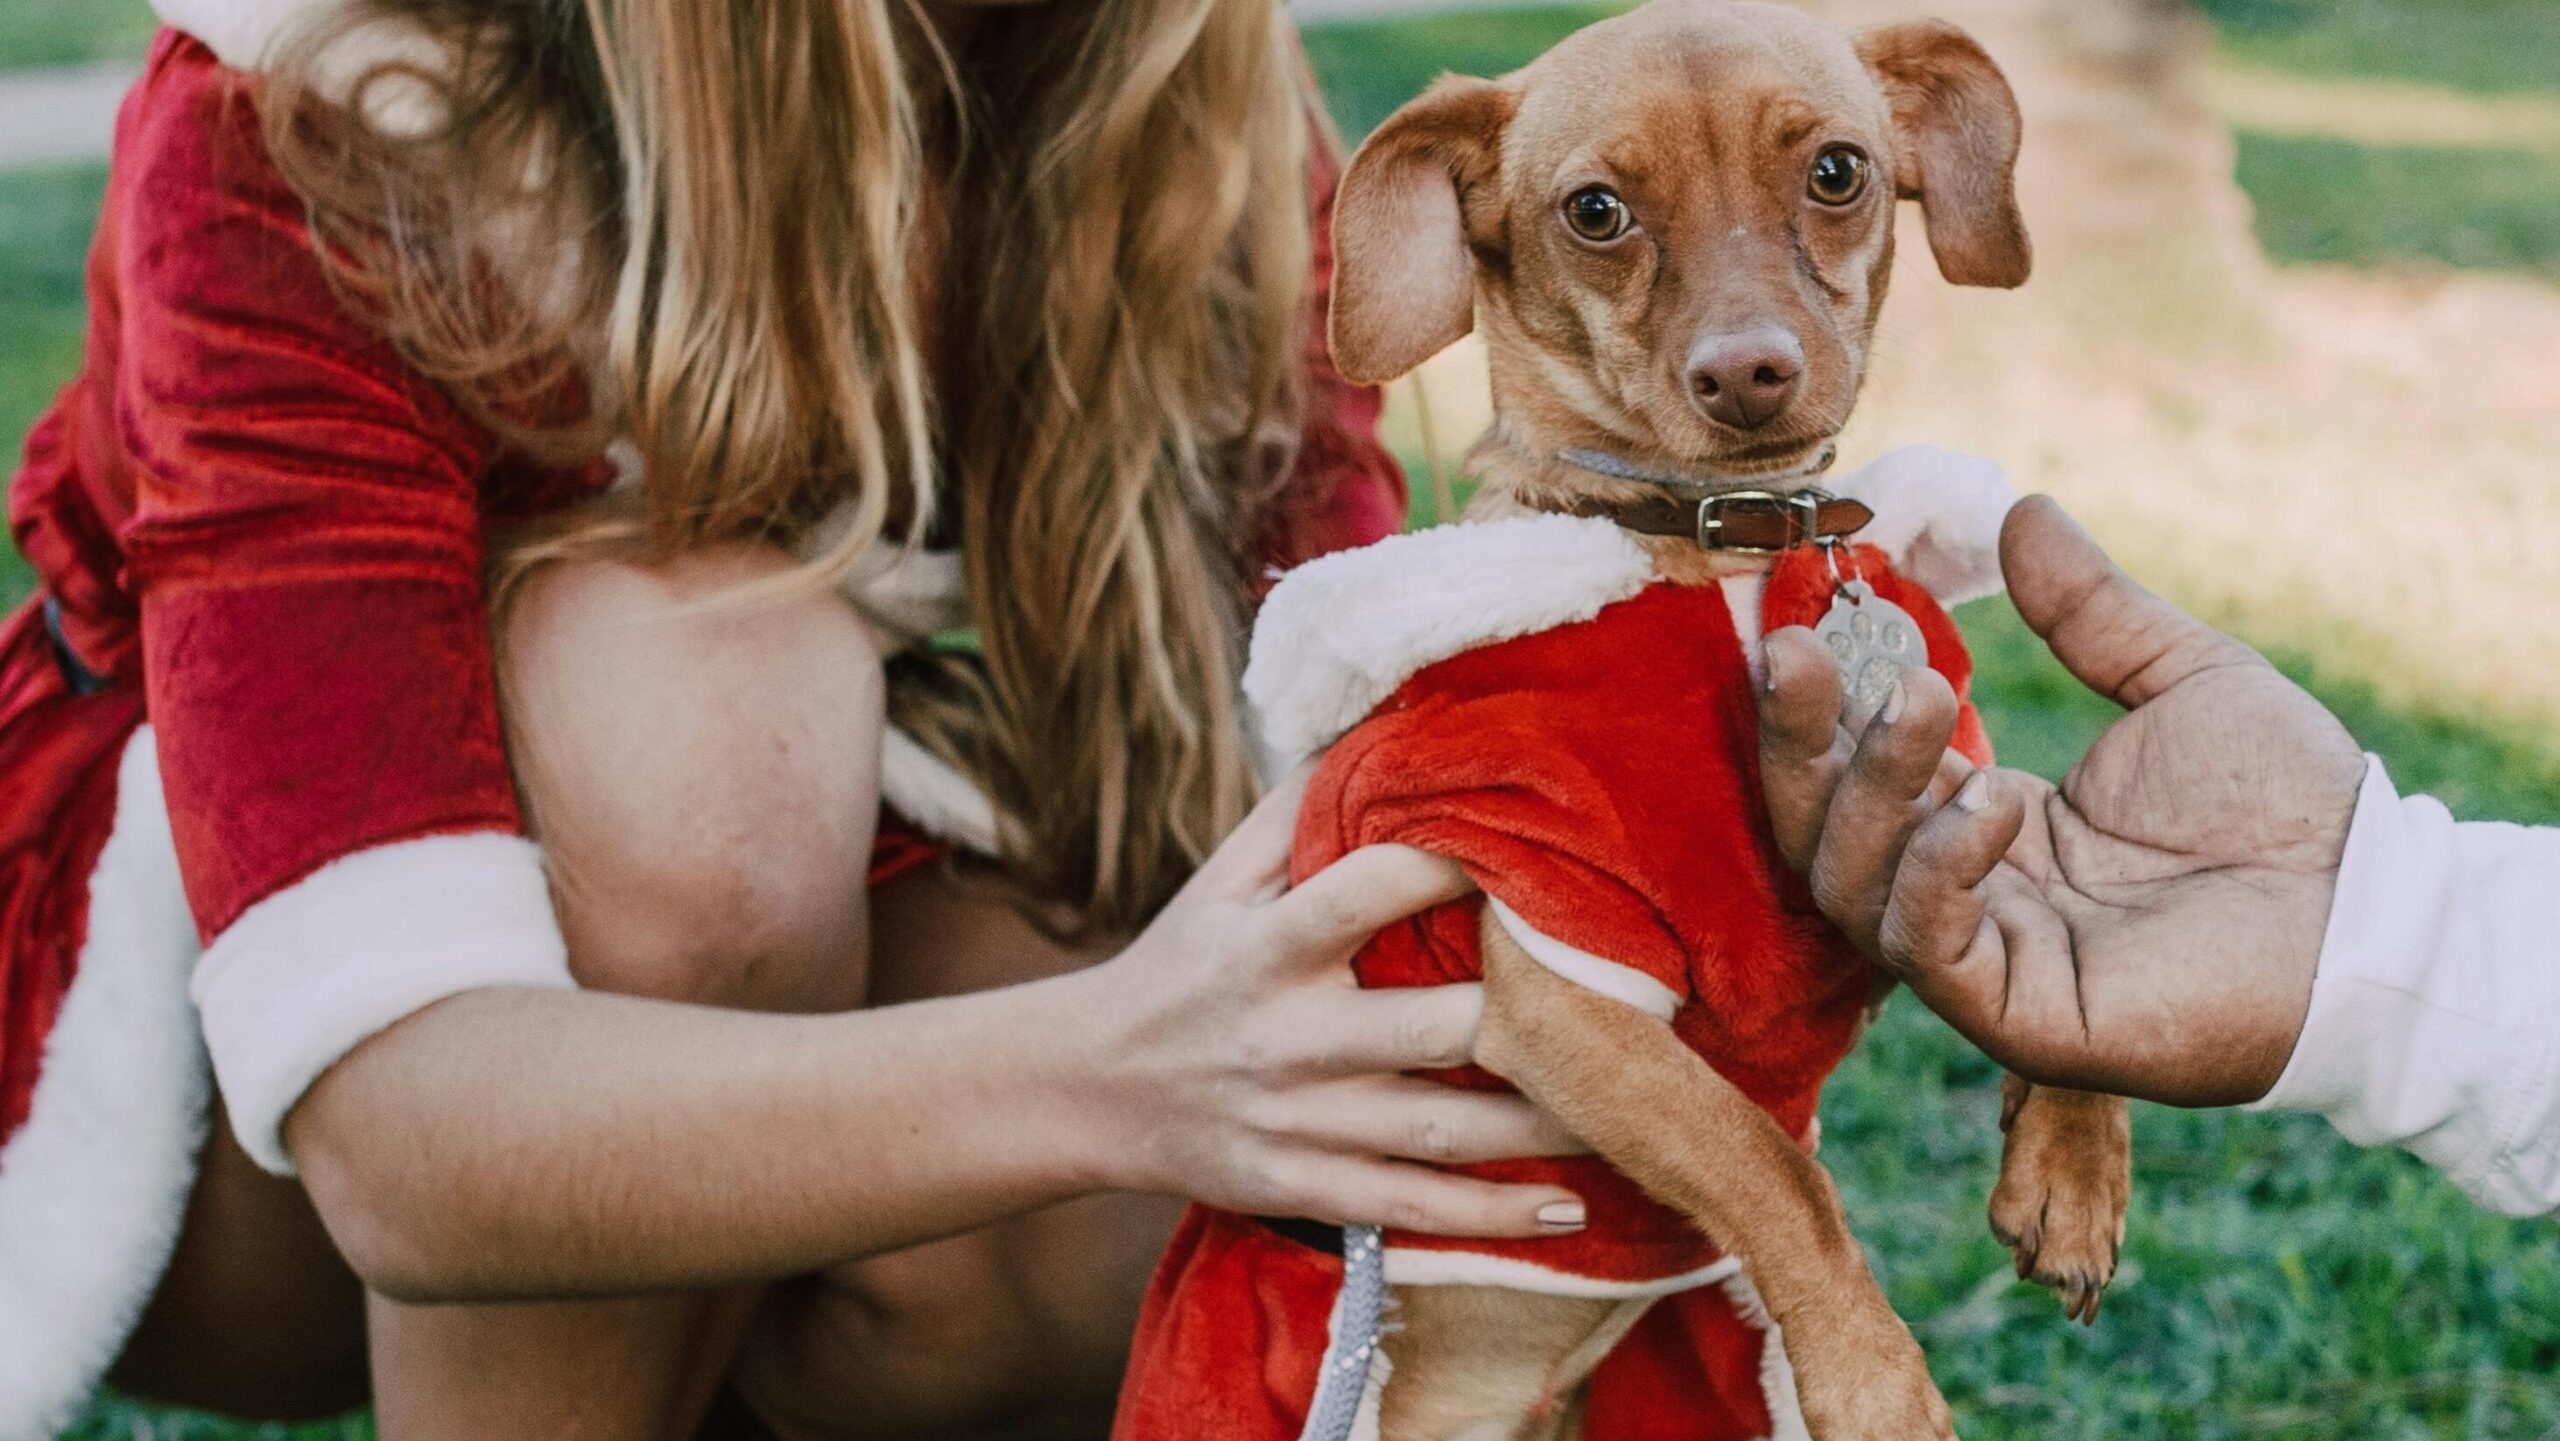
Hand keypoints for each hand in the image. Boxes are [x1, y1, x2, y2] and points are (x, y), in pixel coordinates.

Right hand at [1081, 771, 1587, 1235]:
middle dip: (1540, 1019)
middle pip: (1438, 1027)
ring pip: (1445, 1131)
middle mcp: (1289, 1037)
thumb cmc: (1180, 964)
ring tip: (1635, 1107)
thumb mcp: (1219, 881)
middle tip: (1643, 1000)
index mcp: (1270, 947)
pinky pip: (1412, 1207)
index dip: (1453, 867)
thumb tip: (1384, 724)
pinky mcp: (1301, 1190)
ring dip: (1548, 1124)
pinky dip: (1493, 1218)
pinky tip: (1570, 1209)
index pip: (1369, 893)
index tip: (1534, 852)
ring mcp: (1299, 1122)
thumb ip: (1298, 809)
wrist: (1087, 1088)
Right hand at [1757, 496, 2365, 1104]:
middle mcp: (1968, 897)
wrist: (2376, 905)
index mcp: (1988, 825)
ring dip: (1871, 791)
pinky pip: (1927, 949)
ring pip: (1854, 890)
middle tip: (1800, 653)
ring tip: (1929, 701)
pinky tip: (1991, 800)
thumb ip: (2090, 611)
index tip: (1796, 631)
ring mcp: (1989, 962)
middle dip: (1798, 745)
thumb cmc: (2291, 805)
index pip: (1853, 775)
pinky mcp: (2023, 1016)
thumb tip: (2019, 509)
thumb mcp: (2178, 678)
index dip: (1813, 710)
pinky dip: (1936, 871)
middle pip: (1821, 835)